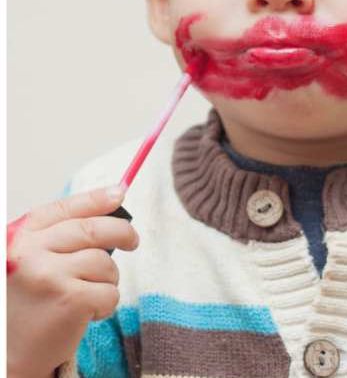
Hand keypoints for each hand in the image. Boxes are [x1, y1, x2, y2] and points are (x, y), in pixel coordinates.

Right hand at [6, 186, 139, 377]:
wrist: (6, 353)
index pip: (64, 209)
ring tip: (86, 296)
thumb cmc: (23, 306)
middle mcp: (30, 252)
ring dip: (107, 280)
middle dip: (124, 233)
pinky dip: (106, 305)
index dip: (96, 199)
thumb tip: (112, 201)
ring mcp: (49, 274)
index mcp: (18, 238)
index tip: (120, 192)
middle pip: (94, 230)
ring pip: (106, 263)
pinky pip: (111, 292)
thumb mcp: (26, 262)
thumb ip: (56, 237)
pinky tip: (85, 315)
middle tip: (134, 242)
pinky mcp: (70, 299)